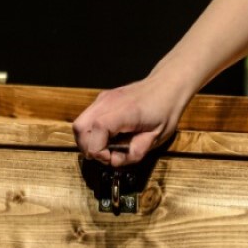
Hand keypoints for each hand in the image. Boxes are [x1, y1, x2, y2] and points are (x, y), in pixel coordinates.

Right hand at [73, 75, 189, 167]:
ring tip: (107, 146)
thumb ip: (134, 153)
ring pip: (79, 123)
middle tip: (107, 155)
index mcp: (125, 111)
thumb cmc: (165, 111)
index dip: (97, 149)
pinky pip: (87, 119)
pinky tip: (108, 136)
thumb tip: (113, 161)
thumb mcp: (156, 138)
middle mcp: (108, 102)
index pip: (97, 129)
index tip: (110, 157)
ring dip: (88, 141)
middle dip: (88, 148)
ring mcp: (103, 99)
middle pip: (80, 127)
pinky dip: (91, 132)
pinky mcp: (102, 100)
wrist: (167, 86)